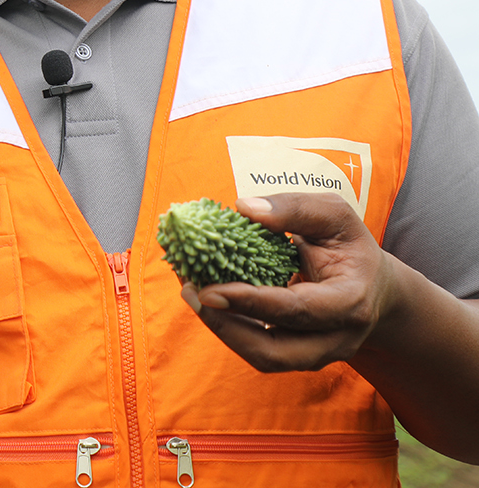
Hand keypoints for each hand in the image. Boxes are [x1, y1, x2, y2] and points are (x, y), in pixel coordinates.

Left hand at [180, 193, 400, 371]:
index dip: (250, 302)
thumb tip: (244, 208)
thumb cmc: (349, 247)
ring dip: (222, 328)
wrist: (374, 287)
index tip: (208, 289)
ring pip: (263, 358)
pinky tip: (205, 297)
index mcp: (351, 302)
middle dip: (226, 326)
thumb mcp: (335, 215)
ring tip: (191, 291)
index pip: (297, 310)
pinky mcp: (297, 354)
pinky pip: (258, 349)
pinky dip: (229, 326)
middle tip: (191, 292)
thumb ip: (294, 208)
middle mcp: (337, 338)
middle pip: (275, 351)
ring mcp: (318, 353)